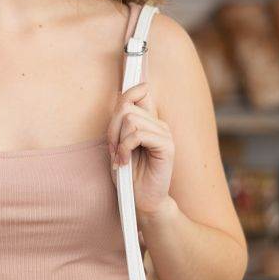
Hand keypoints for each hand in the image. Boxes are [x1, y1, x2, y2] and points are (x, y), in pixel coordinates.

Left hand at [107, 82, 174, 217]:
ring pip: (130, 121)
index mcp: (149, 121)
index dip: (129, 90)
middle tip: (113, 150)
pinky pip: (138, 135)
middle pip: (126, 107)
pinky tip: (125, 162)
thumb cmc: (128, 174)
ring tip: (119, 158)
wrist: (141, 200)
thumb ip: (121, 123)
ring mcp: (164, 134)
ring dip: (118, 142)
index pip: (138, 93)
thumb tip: (123, 98)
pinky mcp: (167, 145)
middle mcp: (159, 124)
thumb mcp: (118, 144)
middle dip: (112, 129)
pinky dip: (124, 149)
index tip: (128, 79)